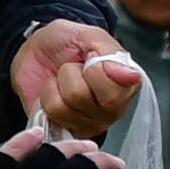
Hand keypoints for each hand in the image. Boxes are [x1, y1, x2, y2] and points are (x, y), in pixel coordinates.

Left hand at [11, 19, 143, 139]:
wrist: (38, 52)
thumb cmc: (66, 44)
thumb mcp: (89, 36)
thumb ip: (110, 53)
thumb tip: (131, 76)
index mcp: (127, 86)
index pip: (113, 91)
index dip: (93, 69)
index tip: (89, 57)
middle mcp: (113, 110)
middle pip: (81, 98)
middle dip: (69, 75)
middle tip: (72, 68)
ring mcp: (90, 124)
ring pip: (62, 107)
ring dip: (55, 86)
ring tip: (61, 80)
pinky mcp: (67, 132)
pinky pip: (49, 116)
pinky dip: (44, 99)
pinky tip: (54, 94)